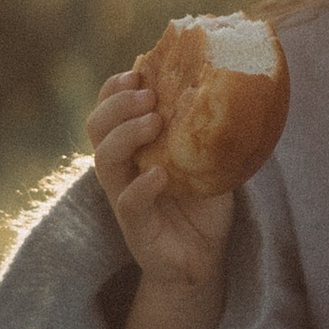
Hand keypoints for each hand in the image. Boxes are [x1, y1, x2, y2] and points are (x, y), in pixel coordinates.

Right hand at [87, 70, 235, 294]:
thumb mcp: (207, 159)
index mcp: (131, 148)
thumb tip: (232, 83)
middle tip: (148, 96)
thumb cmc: (203, 204)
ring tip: (154, 122)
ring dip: (126, 136)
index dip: (114, 89)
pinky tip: (159, 174)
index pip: (108, 110)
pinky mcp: (134, 227)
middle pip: (96, 128)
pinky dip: (141, 186)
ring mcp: (123, 197)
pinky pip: (127, 203)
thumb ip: (206, 129)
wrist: (203, 258)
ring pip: (105, 161)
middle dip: (117, 105)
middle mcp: (121, 169)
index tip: (138, 70)